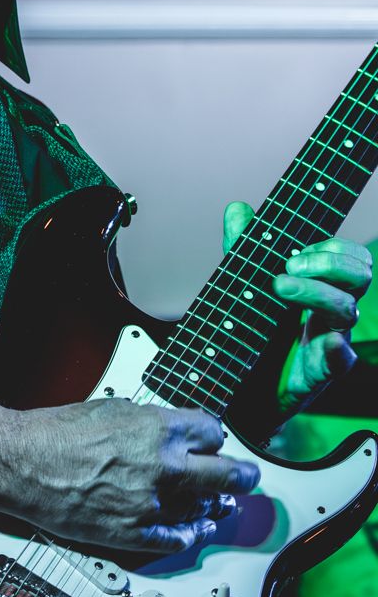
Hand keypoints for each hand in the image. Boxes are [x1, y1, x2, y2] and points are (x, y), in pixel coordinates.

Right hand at [0, 384, 259, 554]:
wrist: (25, 463)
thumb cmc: (61, 431)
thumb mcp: (115, 408)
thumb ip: (153, 421)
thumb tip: (176, 430)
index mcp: (160, 428)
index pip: (212, 431)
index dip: (213, 434)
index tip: (213, 439)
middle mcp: (164, 467)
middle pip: (225, 473)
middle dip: (241, 473)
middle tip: (249, 475)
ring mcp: (152, 505)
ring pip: (204, 509)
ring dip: (215, 505)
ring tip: (222, 505)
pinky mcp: (134, 535)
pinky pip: (176, 539)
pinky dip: (188, 533)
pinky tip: (194, 529)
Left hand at [223, 201, 372, 418]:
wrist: (241, 388)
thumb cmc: (256, 332)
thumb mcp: (244, 283)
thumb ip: (243, 247)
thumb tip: (237, 208)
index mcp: (321, 285)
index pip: (351, 257)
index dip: (333, 247)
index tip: (294, 251)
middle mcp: (332, 310)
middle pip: (359, 276)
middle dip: (329, 262)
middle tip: (289, 264)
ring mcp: (330, 340)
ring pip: (348, 309)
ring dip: (317, 291)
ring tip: (279, 286)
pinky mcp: (321, 372)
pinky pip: (341, 360)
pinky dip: (337, 350)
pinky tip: (328, 342)